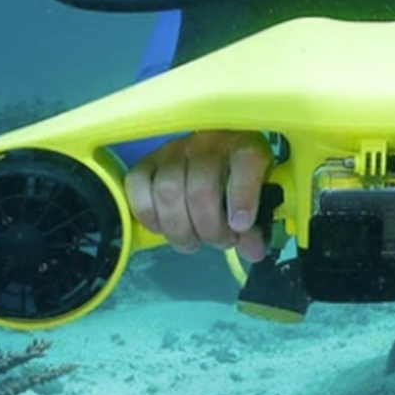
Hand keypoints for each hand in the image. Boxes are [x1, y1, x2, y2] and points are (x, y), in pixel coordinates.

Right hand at [124, 131, 272, 262]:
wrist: (212, 157)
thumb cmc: (237, 181)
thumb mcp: (257, 200)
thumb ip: (257, 228)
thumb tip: (252, 251)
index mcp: (245, 148)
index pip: (246, 162)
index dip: (243, 197)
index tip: (240, 226)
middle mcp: (209, 143)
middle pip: (201, 189)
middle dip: (209, 228)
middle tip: (219, 242)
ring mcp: (176, 149)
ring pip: (168, 191)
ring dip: (179, 228)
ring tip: (192, 241)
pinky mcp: (148, 159)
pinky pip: (137, 185)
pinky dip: (148, 214)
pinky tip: (163, 226)